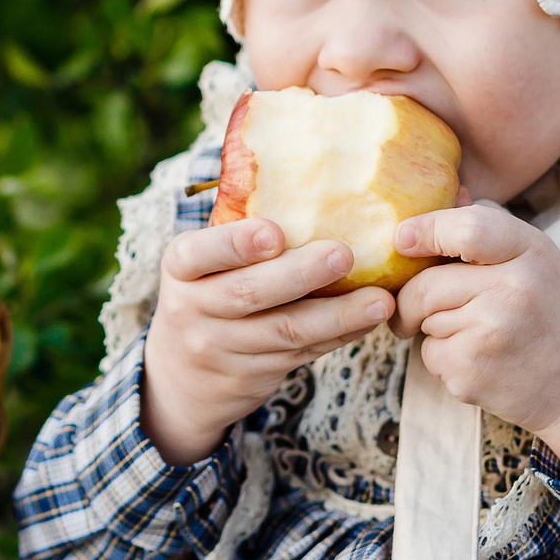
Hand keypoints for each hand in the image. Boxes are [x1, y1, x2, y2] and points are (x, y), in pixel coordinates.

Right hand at [141, 220, 395, 464]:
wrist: (180, 377)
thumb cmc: (207, 295)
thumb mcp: (201, 266)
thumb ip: (238, 235)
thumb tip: (312, 182)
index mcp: (181, 268)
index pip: (200, 253)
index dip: (236, 244)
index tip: (274, 233)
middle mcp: (193, 308)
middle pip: (249, 293)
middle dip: (300, 274)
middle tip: (343, 254)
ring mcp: (220, 348)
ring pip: (285, 331)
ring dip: (337, 315)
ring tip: (379, 300)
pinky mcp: (251, 376)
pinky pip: (302, 353)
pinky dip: (339, 336)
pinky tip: (368, 319)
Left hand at [393, 203, 559, 470]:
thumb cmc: (550, 310)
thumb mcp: (535, 258)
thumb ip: (488, 229)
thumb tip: (442, 196)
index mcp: (530, 253)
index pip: (466, 229)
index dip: (425, 230)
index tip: (401, 239)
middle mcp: (512, 290)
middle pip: (426, 285)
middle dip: (411, 298)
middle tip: (413, 309)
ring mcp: (491, 334)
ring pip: (425, 321)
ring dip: (433, 329)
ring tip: (477, 336)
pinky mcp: (472, 373)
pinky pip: (430, 356)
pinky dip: (442, 359)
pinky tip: (480, 362)